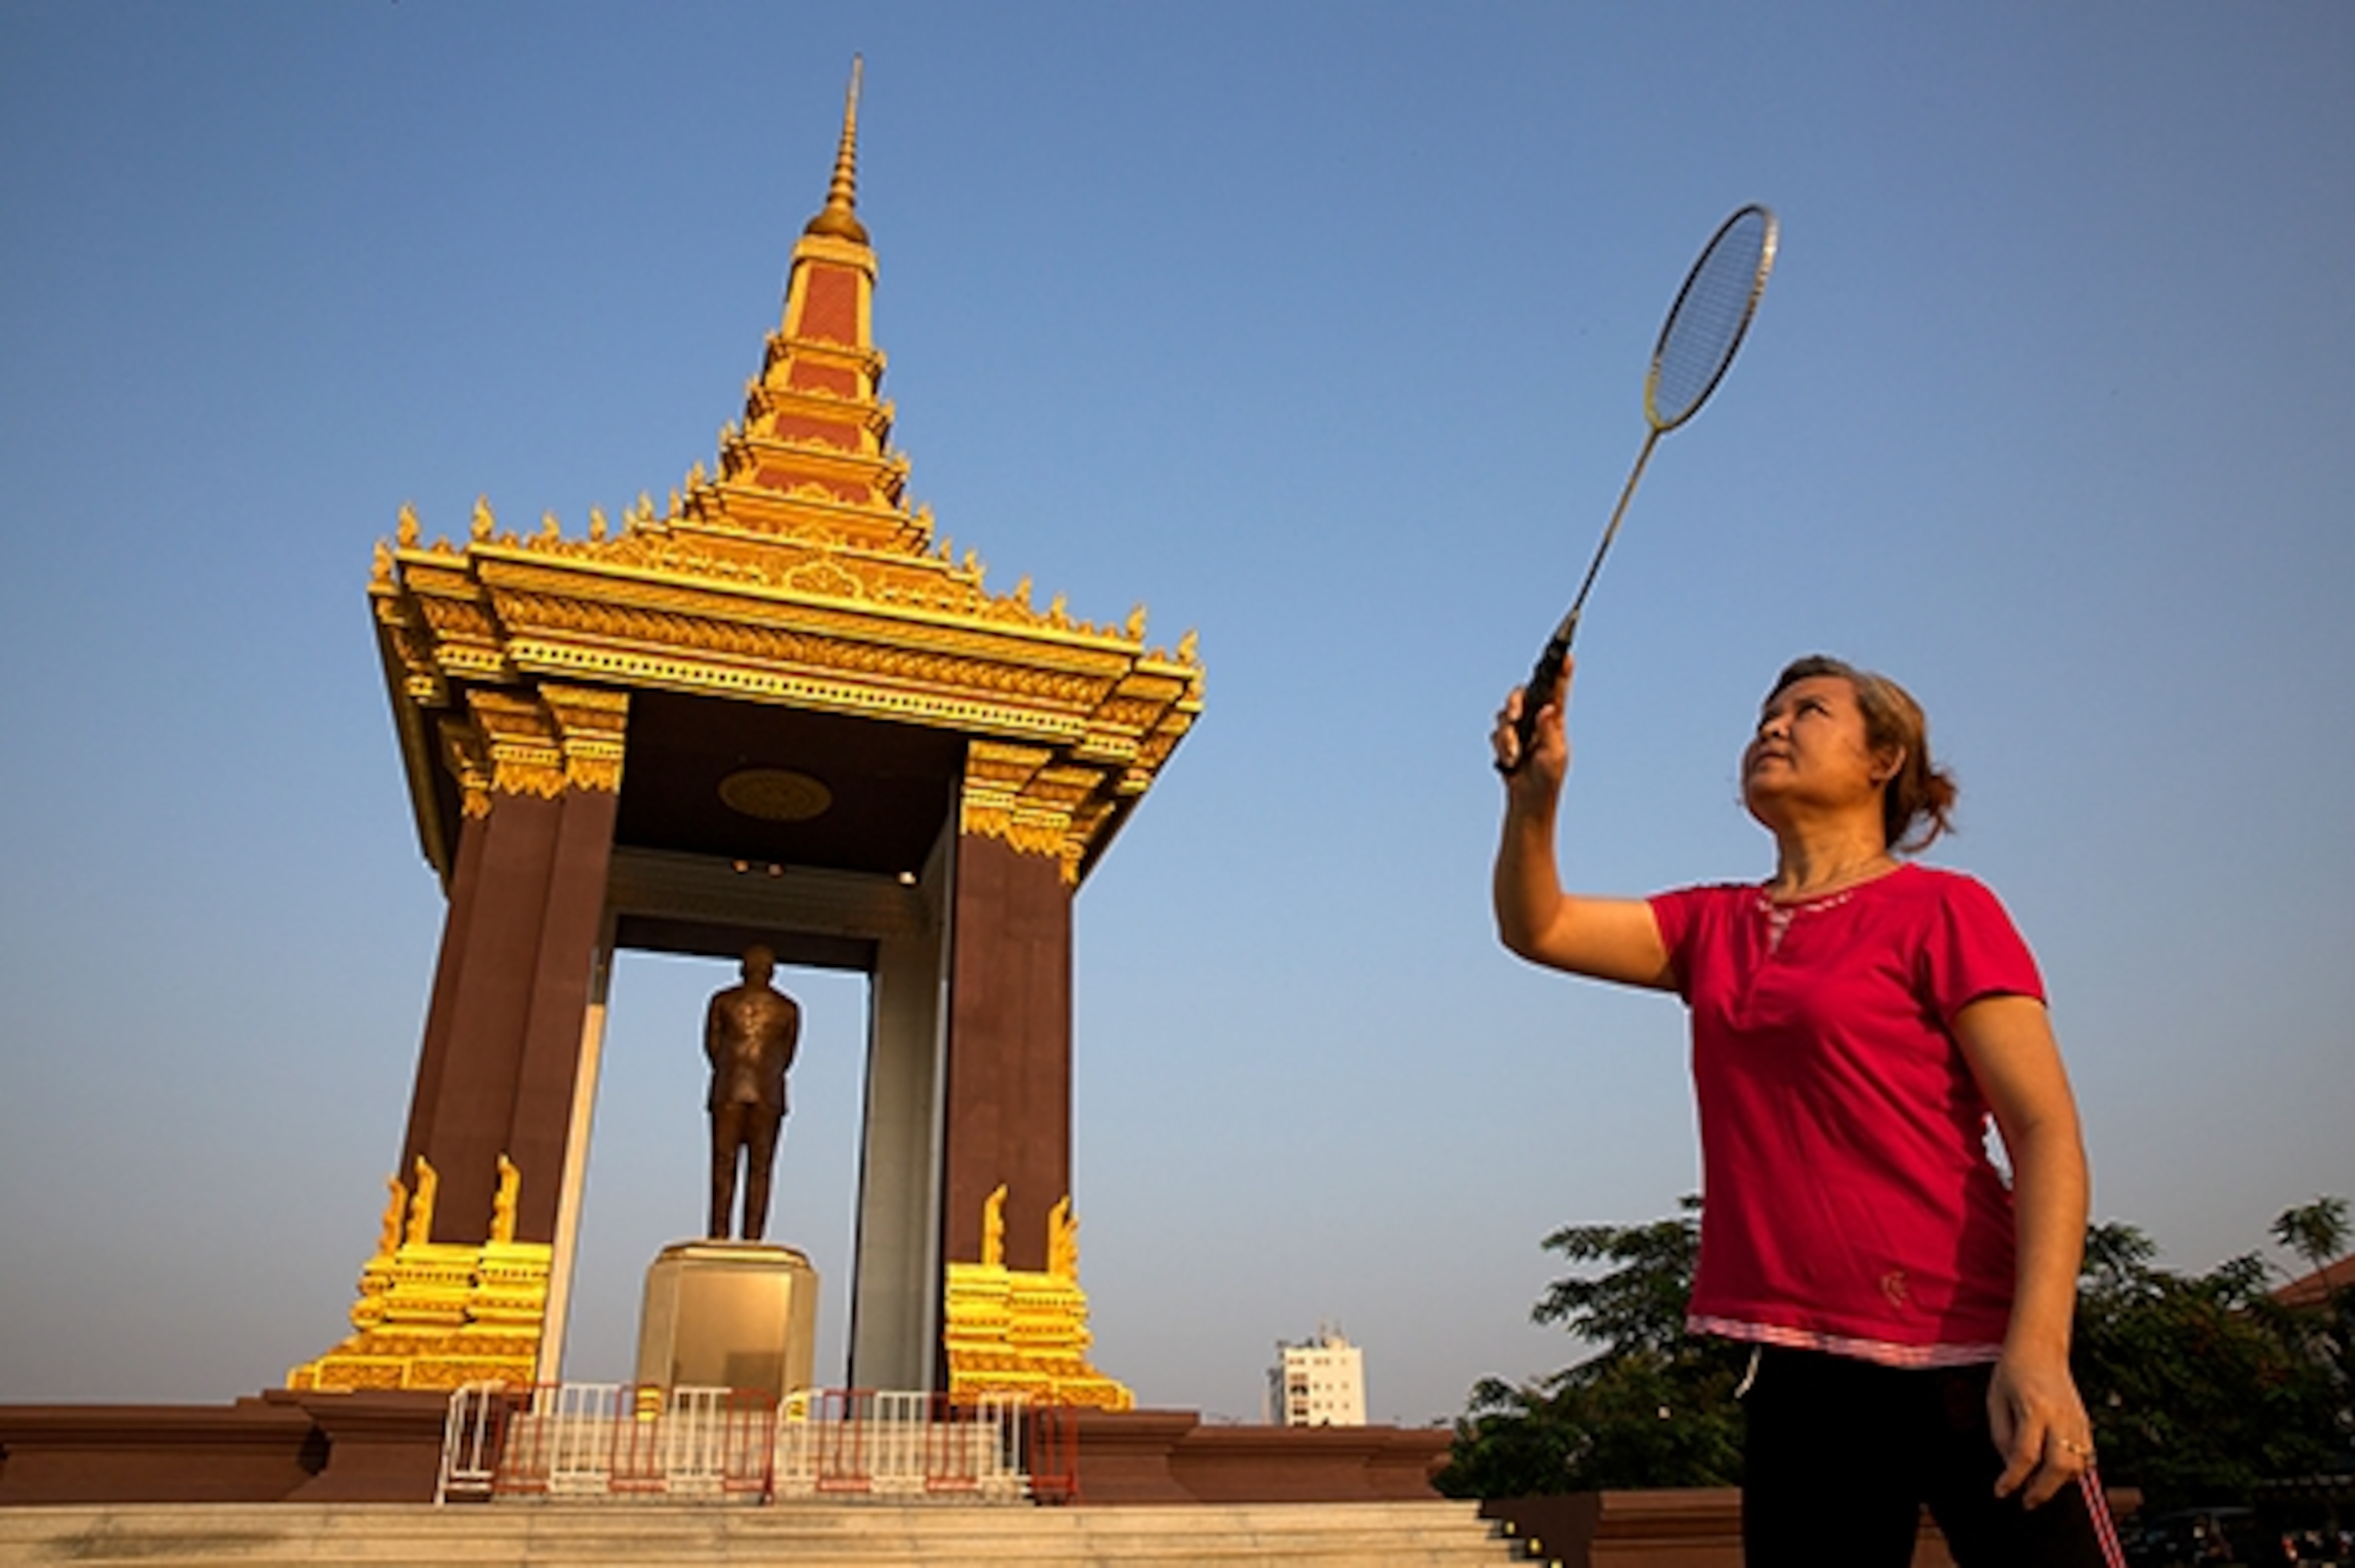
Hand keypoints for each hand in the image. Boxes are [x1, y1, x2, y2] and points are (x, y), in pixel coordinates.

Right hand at [1492, 657, 1572, 788]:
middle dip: (1513, 704)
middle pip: (1521, 694)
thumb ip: (1550, 732)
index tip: (1566, 654)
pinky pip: (1497, 734)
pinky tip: (1509, 762)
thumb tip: (1550, 709)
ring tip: (1514, 757)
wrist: (1529, 798)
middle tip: (1513, 717)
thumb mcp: (1554, 756)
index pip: (1558, 689)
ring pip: (1504, 716)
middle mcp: (1538, 717)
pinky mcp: (1507, 738)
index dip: (1561, 670)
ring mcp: (1521, 727)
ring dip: (1506, 738)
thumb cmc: (1547, 777)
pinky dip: (1501, 747)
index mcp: (1555, 719)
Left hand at [1988, 1345, 2095, 1508]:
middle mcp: (2060, 1417)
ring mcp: (2078, 1420)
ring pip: (2078, 1466)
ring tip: (2038, 1484)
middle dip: (2042, 1491)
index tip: (2001, 1492)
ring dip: (2058, 1483)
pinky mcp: (2086, 1423)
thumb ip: (2002, 1436)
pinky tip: (2054, 1469)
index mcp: (2034, 1408)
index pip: (2025, 1455)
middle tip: (2026, 1501)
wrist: (2041, 1348)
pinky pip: (2086, 1457)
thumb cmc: (2012, 1372)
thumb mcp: (1995, 1400)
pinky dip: (2072, 1470)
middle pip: (2059, 1467)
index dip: (2012, 1479)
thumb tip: (2011, 1468)